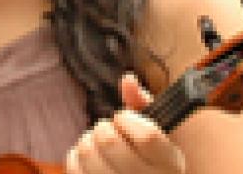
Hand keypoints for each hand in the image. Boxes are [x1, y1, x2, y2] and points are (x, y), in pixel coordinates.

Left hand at [65, 73, 186, 173]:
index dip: (127, 118)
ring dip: (88, 139)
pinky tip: (89, 156)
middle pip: (110, 142)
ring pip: (87, 153)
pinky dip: (76, 155)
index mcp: (169, 164)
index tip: (123, 116)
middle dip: (103, 126)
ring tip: (98, 142)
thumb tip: (127, 79)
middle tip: (108, 129)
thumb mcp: (158, 133)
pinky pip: (74, 168)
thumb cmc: (152, 158)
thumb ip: (143, 104)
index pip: (147, 136)